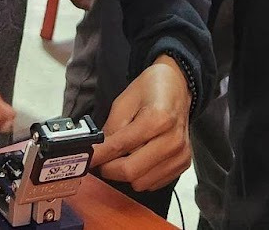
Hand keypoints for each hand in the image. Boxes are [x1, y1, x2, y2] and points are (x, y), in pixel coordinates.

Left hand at [90, 56, 192, 191]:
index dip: (98, 156)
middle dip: (110, 169)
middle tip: (102, 160)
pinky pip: (154, 183)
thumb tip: (95, 152)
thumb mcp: (124, 101)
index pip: (120, 147)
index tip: (85, 160)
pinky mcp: (183, 163)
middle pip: (131, 172)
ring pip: (141, 183)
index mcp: (157, 119)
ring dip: (127, 173)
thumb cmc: (151, 89)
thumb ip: (110, 128)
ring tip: (124, 156)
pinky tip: (140, 158)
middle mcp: (172, 139)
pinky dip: (142, 175)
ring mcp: (180, 154)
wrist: (178, 85)